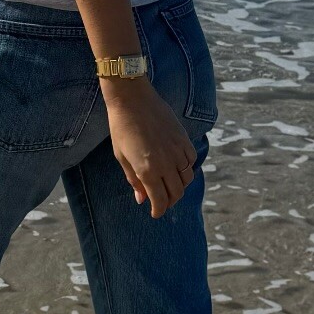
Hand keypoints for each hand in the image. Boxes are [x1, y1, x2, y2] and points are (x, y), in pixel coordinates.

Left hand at [102, 78, 196, 216]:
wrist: (133, 99)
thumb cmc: (122, 128)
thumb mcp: (122, 157)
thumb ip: (134, 179)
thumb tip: (141, 199)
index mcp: (148, 170)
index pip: (160, 200)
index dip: (158, 211)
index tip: (155, 213)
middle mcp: (166, 163)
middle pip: (176, 193)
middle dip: (169, 202)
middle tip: (162, 202)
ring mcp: (177, 151)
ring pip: (187, 178)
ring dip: (179, 186)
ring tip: (169, 186)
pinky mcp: (184, 139)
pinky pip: (191, 161)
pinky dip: (186, 169)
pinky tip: (177, 167)